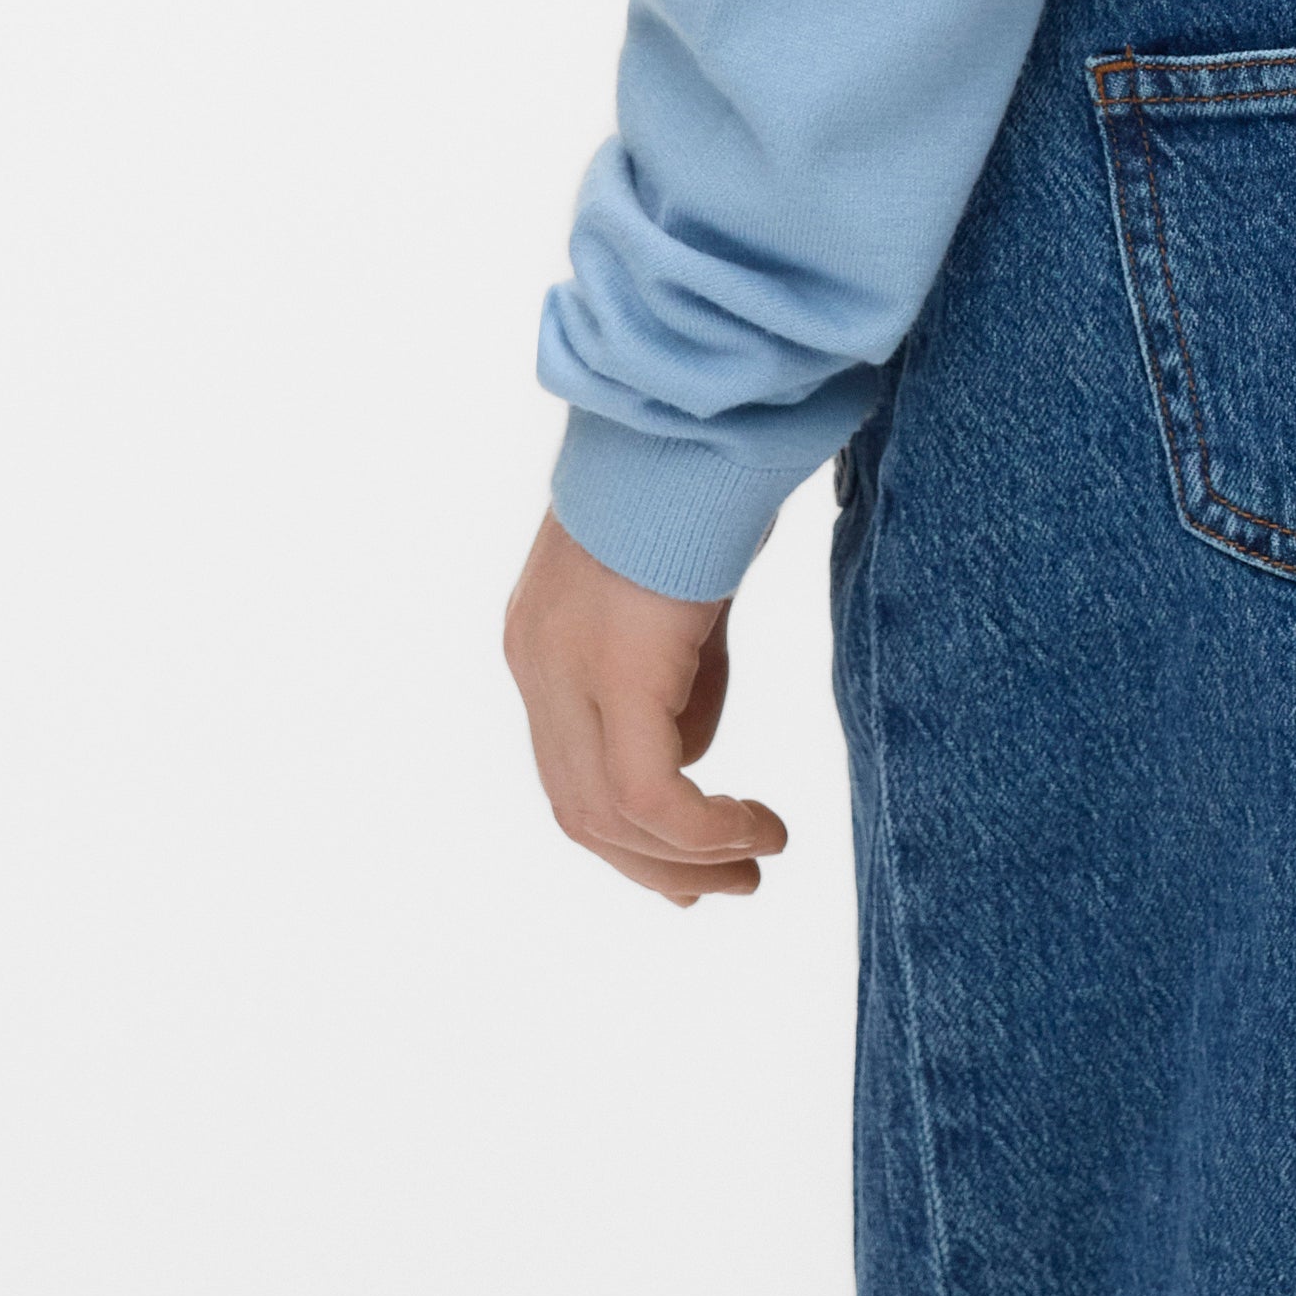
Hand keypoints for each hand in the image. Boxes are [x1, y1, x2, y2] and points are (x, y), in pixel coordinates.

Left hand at [502, 507, 791, 905]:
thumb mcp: (682, 600)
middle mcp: (536, 663)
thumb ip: (678, 676)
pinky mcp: (613, 669)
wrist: (702, 409)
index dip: (631, 834)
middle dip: (658, 864)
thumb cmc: (705, 481)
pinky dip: (703, 829)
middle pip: (580, 809)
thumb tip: (694, 751)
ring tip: (759, 859)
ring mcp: (563, 668)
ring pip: (608, 815)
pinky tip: (757, 828)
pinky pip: (649, 792)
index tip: (697, 864)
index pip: (572, 769)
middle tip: (732, 887)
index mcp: (542, 642)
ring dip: (688, 857)